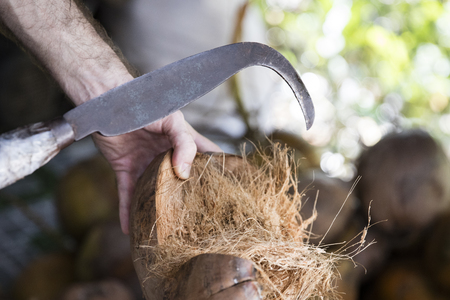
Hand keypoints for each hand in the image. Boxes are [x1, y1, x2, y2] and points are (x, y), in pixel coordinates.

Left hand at [93, 111, 220, 233]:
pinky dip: (127, 211)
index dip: (217, 169)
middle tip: (200, 217)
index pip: (205, 156)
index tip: (230, 187)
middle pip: (180, 180)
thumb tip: (184, 174)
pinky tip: (130, 228)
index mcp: (182, 142)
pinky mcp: (125, 169)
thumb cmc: (144, 104)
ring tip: (168, 230)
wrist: (109, 102)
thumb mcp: (172, 121)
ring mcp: (146, 164)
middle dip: (188, 197)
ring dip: (158, 209)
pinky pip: (126, 194)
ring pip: (154, 192)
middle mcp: (166, 156)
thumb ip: (183, 144)